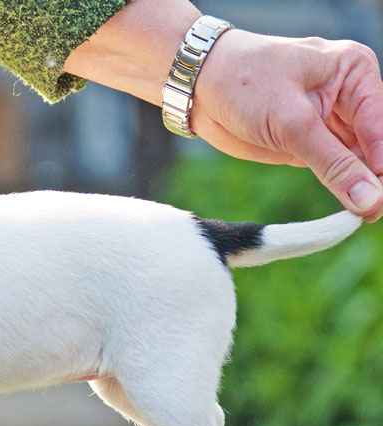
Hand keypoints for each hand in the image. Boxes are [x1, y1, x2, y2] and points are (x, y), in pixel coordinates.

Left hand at [194, 30, 382, 222]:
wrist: (199, 88)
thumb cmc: (243, 84)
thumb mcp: (291, 122)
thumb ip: (332, 163)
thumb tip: (370, 199)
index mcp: (354, 73)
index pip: (381, 127)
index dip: (381, 165)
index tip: (381, 198)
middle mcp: (348, 97)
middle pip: (374, 146)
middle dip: (376, 179)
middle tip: (375, 213)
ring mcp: (328, 123)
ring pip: (356, 161)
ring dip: (362, 189)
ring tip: (367, 215)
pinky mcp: (307, 145)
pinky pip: (333, 170)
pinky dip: (342, 189)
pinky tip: (353, 210)